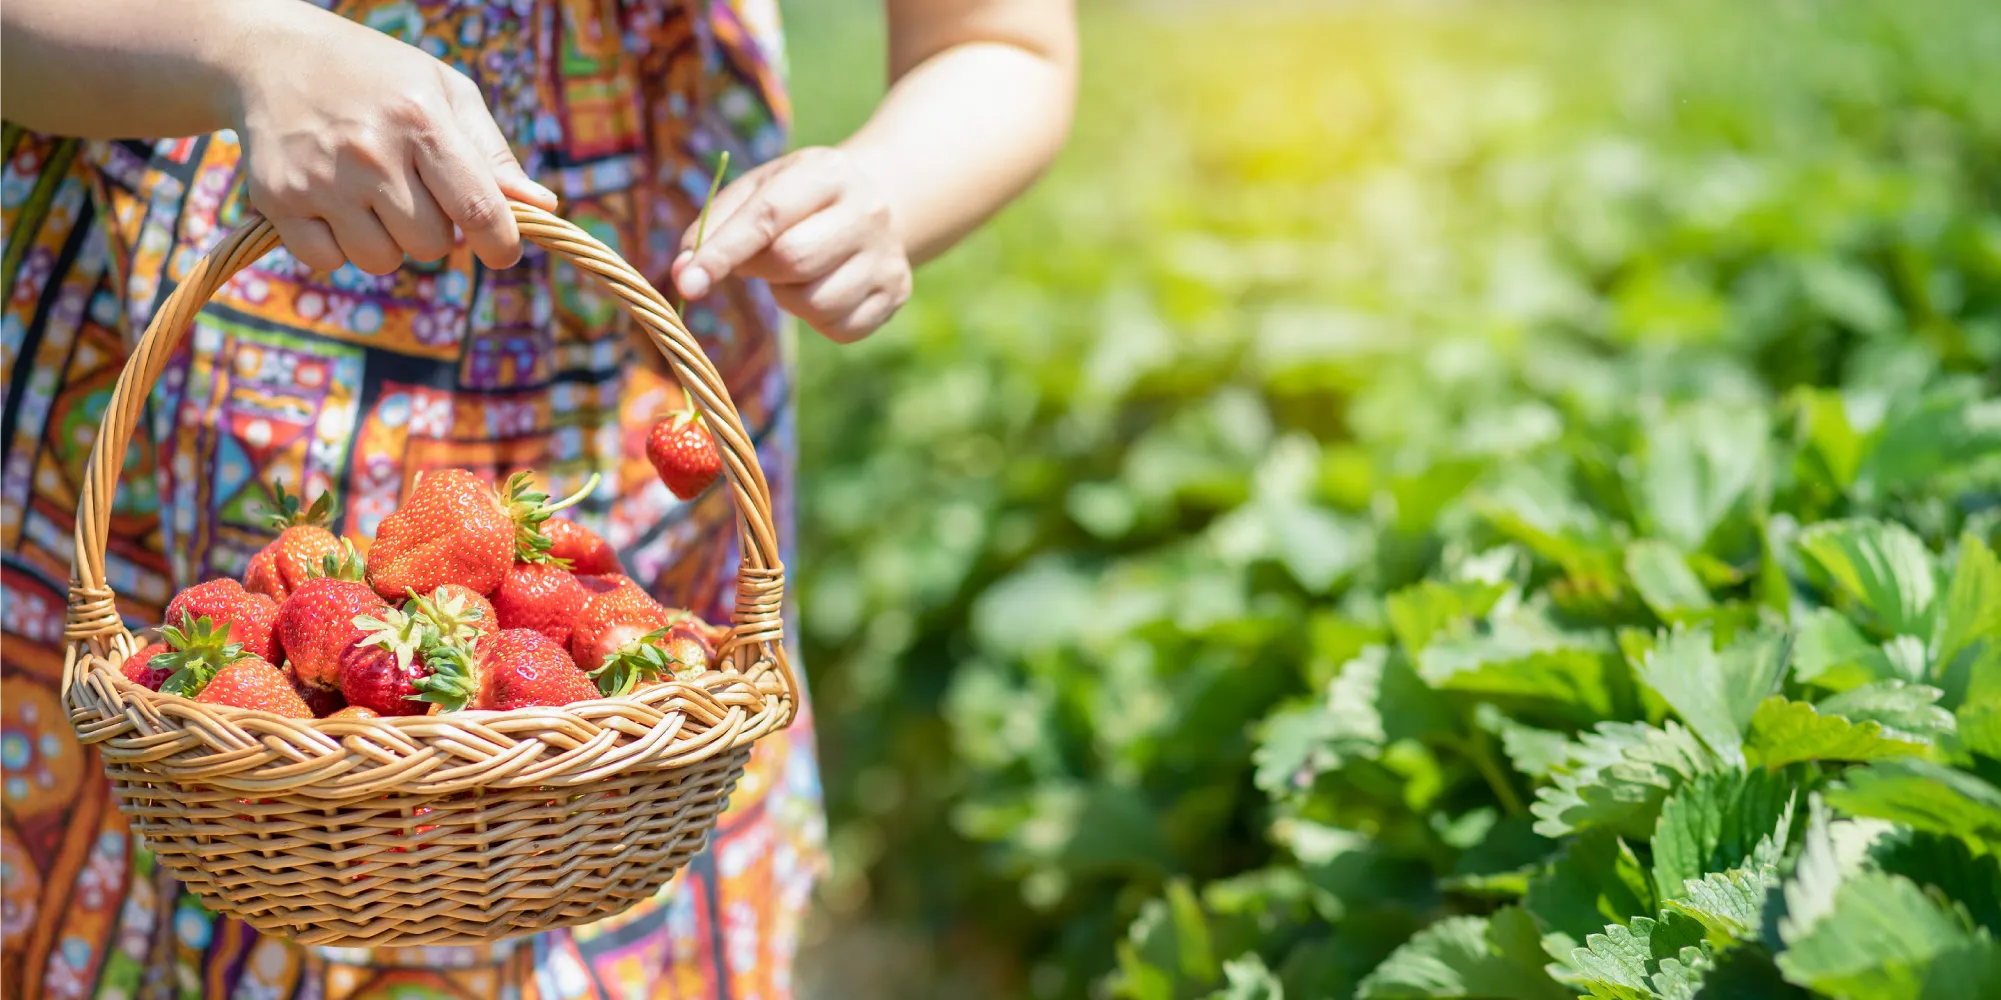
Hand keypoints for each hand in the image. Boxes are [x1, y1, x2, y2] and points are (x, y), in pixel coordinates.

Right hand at [226, 4, 556, 273]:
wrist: (270, 55)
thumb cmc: (379, 77)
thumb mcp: (446, 93)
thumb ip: (494, 156)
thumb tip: (542, 208)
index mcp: (421, 121)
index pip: (478, 210)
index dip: (501, 245)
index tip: (503, 251)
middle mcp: (370, 152)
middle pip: (430, 245)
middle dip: (435, 232)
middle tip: (415, 195)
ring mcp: (320, 179)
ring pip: (381, 261)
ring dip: (386, 241)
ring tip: (371, 195)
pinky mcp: (277, 199)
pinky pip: (327, 261)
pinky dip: (336, 246)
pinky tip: (333, 203)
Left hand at [671, 147, 911, 342]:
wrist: (876, 207)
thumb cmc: (799, 200)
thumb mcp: (758, 190)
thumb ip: (714, 225)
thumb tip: (682, 272)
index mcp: (828, 172)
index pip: (768, 215)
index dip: (722, 251)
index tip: (686, 281)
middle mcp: (868, 210)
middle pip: (793, 260)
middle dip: (760, 270)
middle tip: (757, 262)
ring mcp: (887, 254)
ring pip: (815, 302)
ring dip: (788, 296)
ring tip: (798, 271)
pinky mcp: (896, 293)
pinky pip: (839, 328)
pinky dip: (817, 319)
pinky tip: (823, 288)